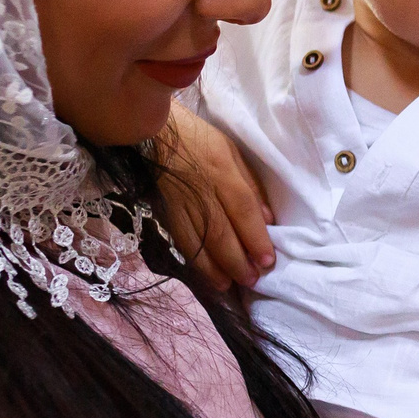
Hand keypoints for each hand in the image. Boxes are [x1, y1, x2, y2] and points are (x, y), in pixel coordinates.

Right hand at [153, 102, 275, 289]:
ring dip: (214, 269)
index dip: (256, 238)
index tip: (267, 261)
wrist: (150, 130)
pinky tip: (205, 273)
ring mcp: (178, 202)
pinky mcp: (163, 210)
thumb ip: (250, 184)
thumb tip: (268, 219)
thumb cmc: (198, 138)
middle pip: (220, 232)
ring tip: (228, 286)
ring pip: (197, 241)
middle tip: (251, 281)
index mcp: (221, 170)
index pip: (243, 209)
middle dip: (237, 261)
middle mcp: (199, 189)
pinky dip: (194, 260)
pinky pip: (180, 239)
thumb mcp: (231, 150)